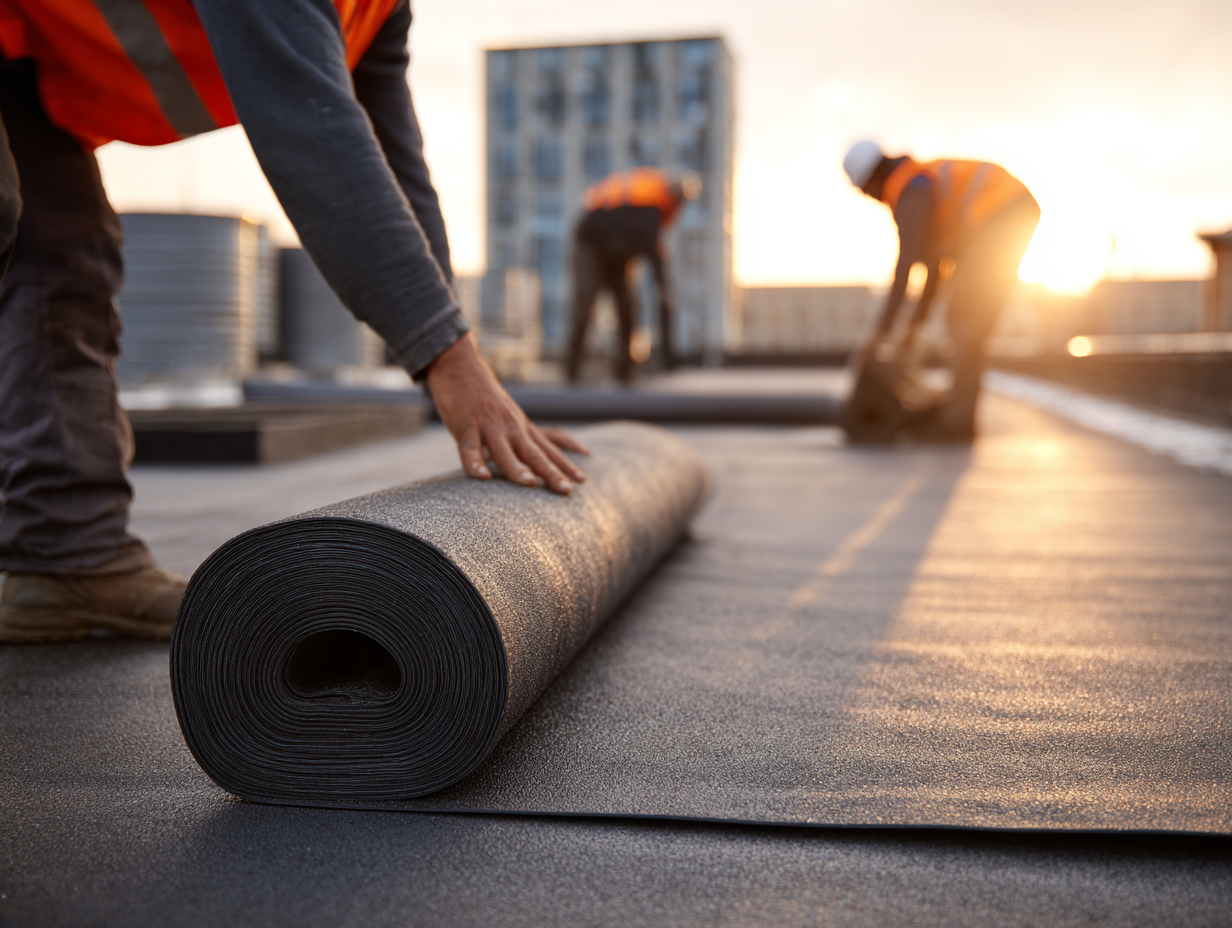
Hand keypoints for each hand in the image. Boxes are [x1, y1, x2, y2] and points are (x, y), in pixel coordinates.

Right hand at [425, 334, 588, 494]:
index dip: (564, 464)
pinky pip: (470, 446)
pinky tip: (482, 477)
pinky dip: (474, 462)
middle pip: (534, 453)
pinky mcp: (465, 424)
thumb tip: (527, 462)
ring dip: (517, 468)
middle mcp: (511, 426)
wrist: (459, 364)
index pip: (547, 448)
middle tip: (567, 490)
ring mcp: (489, 424)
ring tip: (531, 484)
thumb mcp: (506, 416)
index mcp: (521, 426)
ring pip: (504, 451)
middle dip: (551, 472)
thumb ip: (516, 439)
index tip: (582, 480)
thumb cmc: (482, 396)